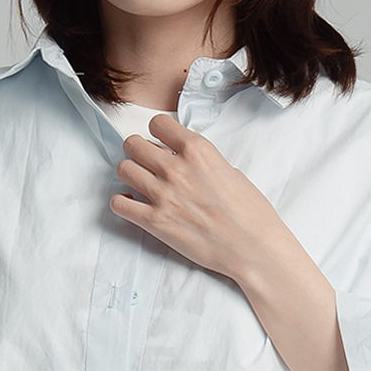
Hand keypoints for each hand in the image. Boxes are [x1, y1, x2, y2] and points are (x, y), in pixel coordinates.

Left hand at [110, 113, 295, 287]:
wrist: (252, 246)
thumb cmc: (249, 211)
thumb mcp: (229, 170)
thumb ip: (200, 160)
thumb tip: (181, 158)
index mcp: (197, 150)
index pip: (157, 123)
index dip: (157, 133)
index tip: (161, 143)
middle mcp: (175, 168)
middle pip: (133, 144)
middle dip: (138, 151)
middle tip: (146, 162)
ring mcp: (162, 194)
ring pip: (123, 169)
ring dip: (130, 174)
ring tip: (141, 183)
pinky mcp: (154, 221)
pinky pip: (119, 203)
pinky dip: (122, 202)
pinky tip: (134, 204)